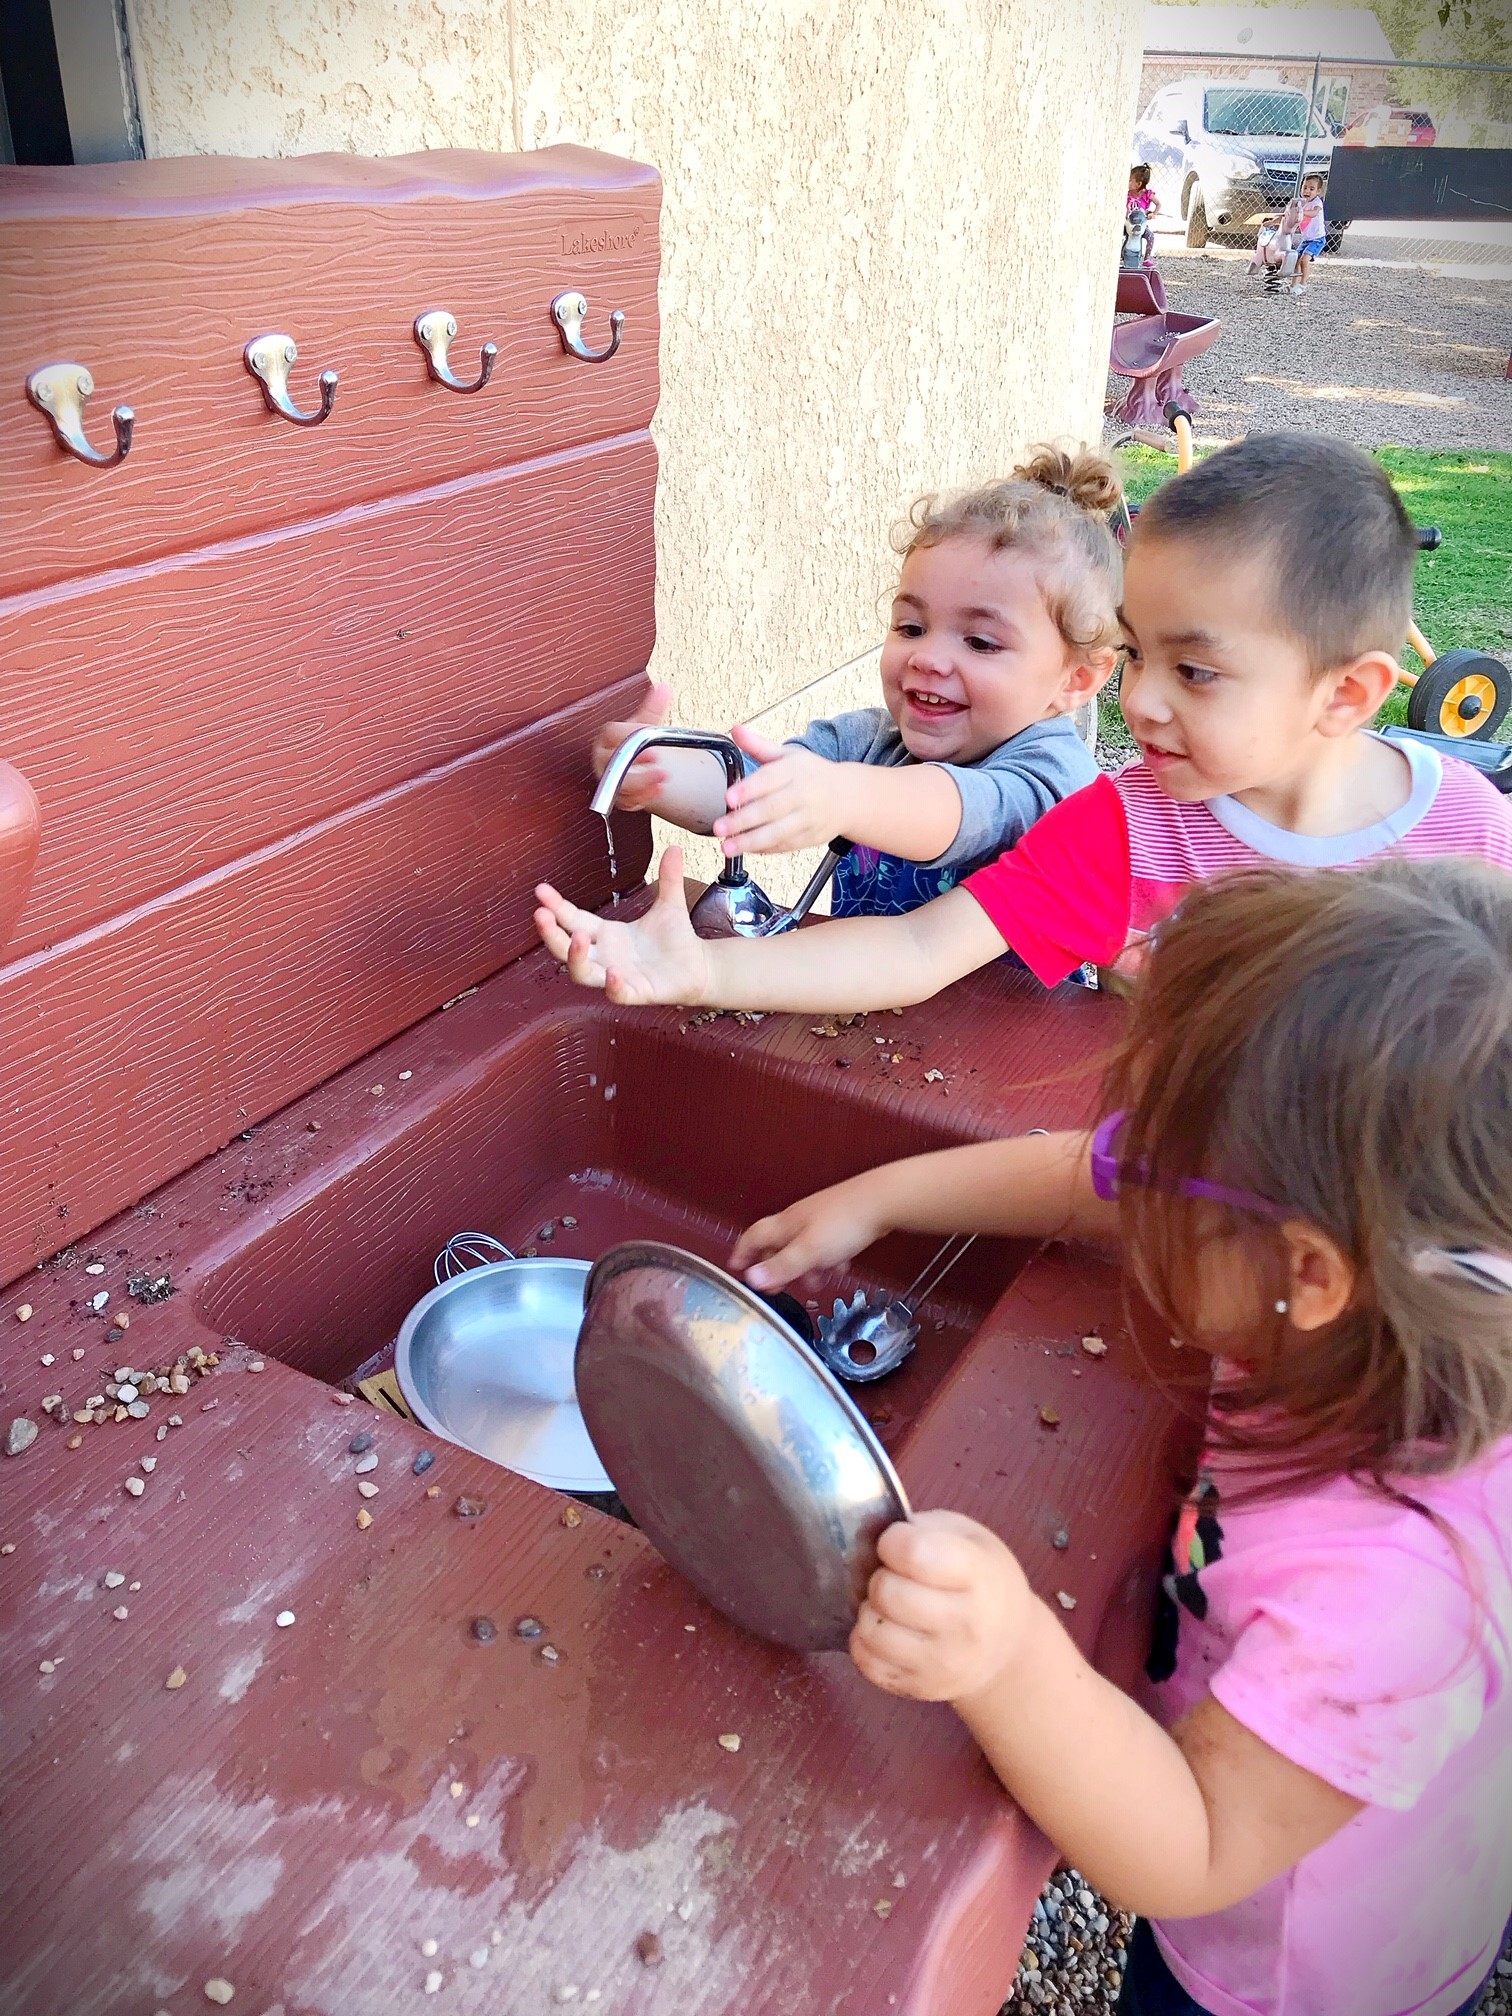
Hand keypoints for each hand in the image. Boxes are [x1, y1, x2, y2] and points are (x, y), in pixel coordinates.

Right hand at [534, 847, 712, 1005]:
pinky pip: (618, 994)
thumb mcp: (670, 905)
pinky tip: (614, 972)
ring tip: (577, 936)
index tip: (541, 890)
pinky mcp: (636, 993)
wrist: (699, 968)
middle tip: (540, 914)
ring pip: (583, 973)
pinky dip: (613, 985)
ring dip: (575, 957)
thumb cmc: (676, 940)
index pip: (573, 919)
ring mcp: (617, 976)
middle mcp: (605, 956)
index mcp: (607, 934)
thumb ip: (668, 878)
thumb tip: (676, 847)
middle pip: (565, 948)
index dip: (556, 906)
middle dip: (551, 933)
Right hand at [591, 682, 672, 810]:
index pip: (612, 734)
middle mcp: (604, 759)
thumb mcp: (644, 723)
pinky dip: (643, 797)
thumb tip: (664, 688)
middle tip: (657, 758)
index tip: (646, 735)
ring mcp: (609, 779)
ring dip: (642, 782)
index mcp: (607, 738)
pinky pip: (627, 800)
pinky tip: (658, 790)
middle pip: (613, 762)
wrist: (636, 766)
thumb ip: (653, 708)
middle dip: (635, 762)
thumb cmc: (635, 742)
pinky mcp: (617, 797)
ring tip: (663, 777)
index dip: (629, 734)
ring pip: (620, 784)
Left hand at [713, 724, 845, 855]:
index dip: (748, 789)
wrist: (849, 797)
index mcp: (796, 770)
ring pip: (778, 832)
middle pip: (771, 809)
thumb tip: (736, 728)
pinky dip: (765, 849)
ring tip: (727, 847)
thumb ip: (759, 746)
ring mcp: (808, 819)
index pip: (770, 778)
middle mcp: (804, 795)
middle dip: (743, 820)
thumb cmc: (812, 774)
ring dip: (750, 841)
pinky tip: (746, 850)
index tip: (728, 797)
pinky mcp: (810, 838)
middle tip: (719, 827)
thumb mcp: (788, 755)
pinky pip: (785, 846)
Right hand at [729, 1178, 887, 1290]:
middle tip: (777, 1287)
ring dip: (805, 1266)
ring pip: (804, 1246)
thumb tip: (750, 1278)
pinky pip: (827, 1243)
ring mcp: (820, 1218)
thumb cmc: (844, 1224)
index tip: (736, 1267)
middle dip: (776, 1265)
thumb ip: (781, 1266)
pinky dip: (828, 1258)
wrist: (882, 1200)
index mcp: (785, 1225)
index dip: (743, 1252)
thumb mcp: (808, 1251)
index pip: (754, 1236)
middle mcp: (799, 1219)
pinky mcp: (841, 1221)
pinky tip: (839, 1267)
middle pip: (778, 1243)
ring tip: (814, 1285)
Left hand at [850, 1511, 1034, 1703]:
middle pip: (888, 1593)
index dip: (893, 1541)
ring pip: (872, 1632)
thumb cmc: (982, 1580)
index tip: (896, 1543)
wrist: (1008, 1647)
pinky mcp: (921, 1688)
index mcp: (978, 1575)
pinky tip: (885, 1630)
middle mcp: (964, 1624)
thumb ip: (924, 1529)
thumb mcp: (969, 1537)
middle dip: (880, 1577)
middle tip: (893, 1577)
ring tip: (888, 1606)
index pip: (915, 1554)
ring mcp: (942, 1663)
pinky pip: (867, 1663)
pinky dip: (864, 1643)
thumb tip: (875, 1535)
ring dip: (870, 1611)